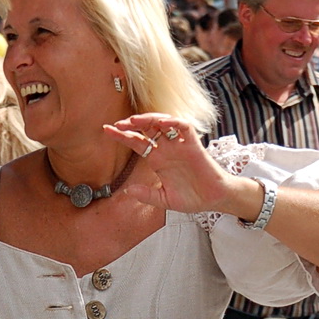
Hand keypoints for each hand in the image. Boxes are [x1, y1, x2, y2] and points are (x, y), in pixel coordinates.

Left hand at [103, 115, 260, 217]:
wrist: (213, 200)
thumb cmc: (192, 198)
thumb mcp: (164, 200)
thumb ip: (147, 195)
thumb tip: (128, 190)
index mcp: (157, 160)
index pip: (136, 142)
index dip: (122, 135)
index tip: (106, 130)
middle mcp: (166, 149)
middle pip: (146, 129)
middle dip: (131, 124)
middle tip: (117, 124)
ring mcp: (179, 145)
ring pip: (162, 124)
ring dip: (149, 119)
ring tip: (134, 120)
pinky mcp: (193, 144)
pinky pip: (183, 127)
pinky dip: (173, 122)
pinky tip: (162, 122)